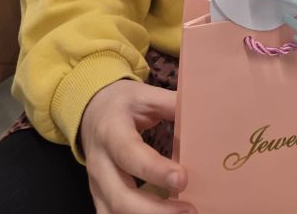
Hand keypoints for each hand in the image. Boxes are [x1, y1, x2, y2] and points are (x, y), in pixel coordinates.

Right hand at [80, 79, 194, 213]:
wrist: (91, 111)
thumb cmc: (122, 103)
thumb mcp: (145, 95)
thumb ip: (171, 104)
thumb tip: (205, 112)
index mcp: (111, 131)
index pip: (130, 154)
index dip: (155, 170)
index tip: (183, 178)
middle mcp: (100, 163)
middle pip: (120, 197)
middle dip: (155, 210)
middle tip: (189, 209)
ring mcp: (96, 184)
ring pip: (115, 213)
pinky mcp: (100, 197)